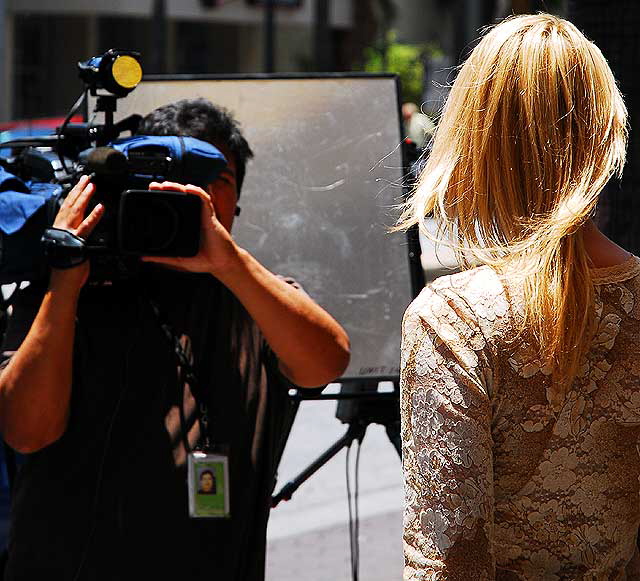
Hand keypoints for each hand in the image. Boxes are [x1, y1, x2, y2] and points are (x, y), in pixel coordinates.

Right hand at [50, 175, 103, 290]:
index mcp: (60, 228)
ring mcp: (69, 233)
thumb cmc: (68, 266)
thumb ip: (77, 237)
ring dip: (84, 197)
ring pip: (76, 210)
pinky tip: (101, 207)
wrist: (63, 279)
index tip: (79, 184)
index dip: (72, 194)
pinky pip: (87, 226)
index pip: (66, 207)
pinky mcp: (78, 241)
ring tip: (92, 186)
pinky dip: (94, 215)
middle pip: (70, 204)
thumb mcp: (71, 247)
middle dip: (78, 190)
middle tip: (86, 178)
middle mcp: (62, 228)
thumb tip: (83, 234)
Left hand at [141, 181, 240, 278]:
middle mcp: (192, 217)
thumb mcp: (179, 259)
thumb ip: (163, 257)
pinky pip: (204, 199)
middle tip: (153, 186)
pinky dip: (197, 191)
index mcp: (184, 225)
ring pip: (189, 195)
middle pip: (178, 197)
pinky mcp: (210, 215)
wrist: (220, 263)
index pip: (171, 207)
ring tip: (165, 185)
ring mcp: (201, 215)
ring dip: (178, 187)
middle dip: (166, 189)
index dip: (160, 199)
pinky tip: (188, 188)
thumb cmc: (204, 260)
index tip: (148, 195)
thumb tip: (144, 257)